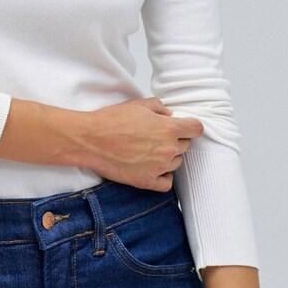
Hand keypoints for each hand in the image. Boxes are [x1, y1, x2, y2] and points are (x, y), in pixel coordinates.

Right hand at [81, 97, 203, 190]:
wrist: (90, 140)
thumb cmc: (112, 120)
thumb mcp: (138, 104)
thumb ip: (160, 108)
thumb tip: (169, 115)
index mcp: (169, 129)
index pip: (196, 129)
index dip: (190, 126)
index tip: (184, 127)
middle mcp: (168, 149)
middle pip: (185, 146)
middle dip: (174, 140)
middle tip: (155, 137)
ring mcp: (159, 167)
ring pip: (176, 163)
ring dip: (167, 157)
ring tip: (148, 151)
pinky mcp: (147, 181)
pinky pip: (167, 182)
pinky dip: (163, 176)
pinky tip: (152, 168)